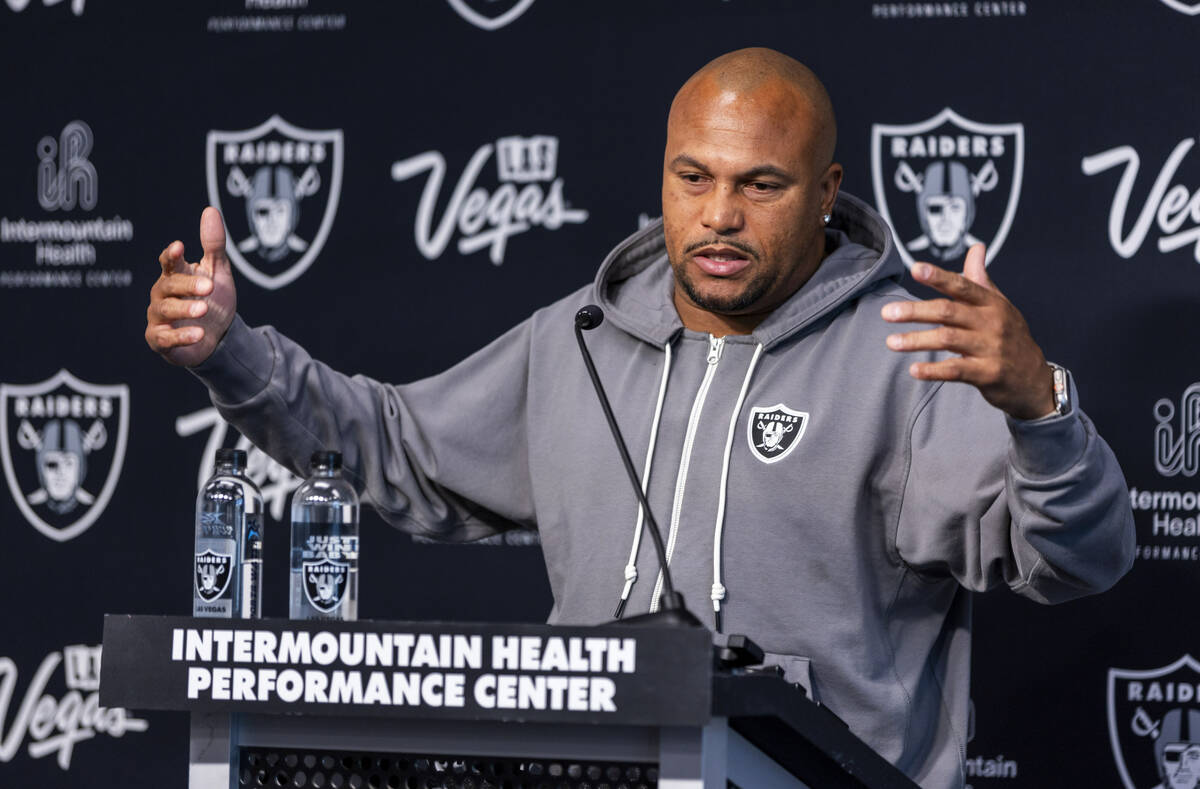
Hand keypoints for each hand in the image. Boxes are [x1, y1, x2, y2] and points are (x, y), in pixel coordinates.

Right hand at [145, 207, 236, 366]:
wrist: (217, 336)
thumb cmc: (213, 299)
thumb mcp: (218, 271)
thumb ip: (213, 244)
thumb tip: (210, 210)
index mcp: (176, 274)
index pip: (169, 261)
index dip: (171, 255)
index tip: (180, 247)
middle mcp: (162, 293)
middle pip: (170, 285)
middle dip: (188, 285)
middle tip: (209, 287)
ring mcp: (158, 316)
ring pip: (166, 309)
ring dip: (184, 308)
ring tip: (204, 309)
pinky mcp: (159, 340)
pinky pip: (165, 338)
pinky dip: (180, 336)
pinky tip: (198, 334)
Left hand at [881, 243, 1054, 420]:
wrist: (1034, 379)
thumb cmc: (1010, 337)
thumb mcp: (1000, 306)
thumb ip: (980, 280)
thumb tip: (976, 247)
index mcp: (991, 303)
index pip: (962, 286)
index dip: (938, 276)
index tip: (915, 269)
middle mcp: (991, 323)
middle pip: (948, 312)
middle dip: (915, 311)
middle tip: (887, 312)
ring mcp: (991, 349)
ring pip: (947, 339)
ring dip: (916, 340)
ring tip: (891, 342)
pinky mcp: (988, 374)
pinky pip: (956, 370)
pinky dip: (933, 370)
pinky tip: (914, 369)